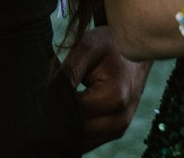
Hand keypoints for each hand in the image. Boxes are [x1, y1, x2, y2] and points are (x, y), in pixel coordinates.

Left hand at [60, 25, 150, 150]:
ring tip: (72, 91)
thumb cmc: (109, 45)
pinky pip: (88, 139)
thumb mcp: (86, 48)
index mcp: (115, 98)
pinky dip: (77, 125)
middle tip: (60, 83)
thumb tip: (49, 98)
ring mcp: (119, 129)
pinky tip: (77, 103)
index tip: (55, 78)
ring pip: (80, 138)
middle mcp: (120, 120)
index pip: (72, 112)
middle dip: (61, 109)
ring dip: (69, 119)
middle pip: (75, 129)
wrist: (133, 48)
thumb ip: (67, 73)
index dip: (56, 97)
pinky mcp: (115, 131)